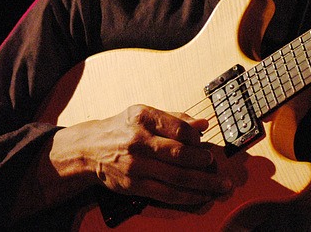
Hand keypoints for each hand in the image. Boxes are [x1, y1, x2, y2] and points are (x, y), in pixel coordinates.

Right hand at [50, 105, 232, 205]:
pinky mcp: (133, 185)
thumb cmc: (123, 128)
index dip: (197, 138)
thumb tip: (204, 125)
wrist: (90, 149)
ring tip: (220, 186)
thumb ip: (175, 119)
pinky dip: (187, 197)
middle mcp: (139, 141)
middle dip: (205, 163)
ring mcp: (136, 165)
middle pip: (180, 155)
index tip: (204, 143)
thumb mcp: (145, 114)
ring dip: (203, 184)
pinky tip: (201, 196)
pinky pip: (166, 194)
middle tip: (217, 167)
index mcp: (143, 117)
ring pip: (177, 177)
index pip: (179, 128)